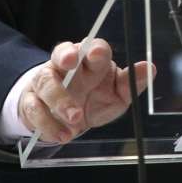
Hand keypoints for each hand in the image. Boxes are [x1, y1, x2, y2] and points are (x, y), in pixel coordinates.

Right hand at [19, 39, 153, 142]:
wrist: (64, 119)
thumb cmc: (93, 99)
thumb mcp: (116, 95)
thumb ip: (130, 84)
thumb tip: (150, 68)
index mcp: (90, 61)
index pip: (92, 47)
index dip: (95, 49)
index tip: (98, 53)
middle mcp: (66, 67)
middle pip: (62, 53)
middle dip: (66, 55)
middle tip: (70, 62)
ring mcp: (46, 82)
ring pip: (47, 82)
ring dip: (60, 100)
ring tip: (75, 119)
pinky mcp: (31, 102)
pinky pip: (33, 108)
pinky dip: (47, 123)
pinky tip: (61, 135)